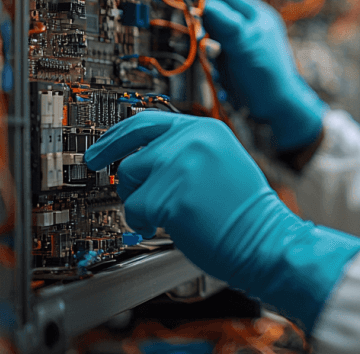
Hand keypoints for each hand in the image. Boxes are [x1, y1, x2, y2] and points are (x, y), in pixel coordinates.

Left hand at [84, 111, 359, 329]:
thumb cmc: (244, 211)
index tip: (104, 143)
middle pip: (132, 149)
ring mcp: (180, 165)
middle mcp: (192, 140)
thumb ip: (186, 151)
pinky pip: (135, 208)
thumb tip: (145, 155)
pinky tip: (166, 225)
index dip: (119, 133)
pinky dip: (143, 222)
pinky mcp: (170, 195)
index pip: (149, 121)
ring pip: (129, 180)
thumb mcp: (220, 161)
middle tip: (94, 163)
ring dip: (137, 200)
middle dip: (114, 163)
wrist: (265, 239)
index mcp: (206, 129)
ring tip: (161, 213)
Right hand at [186, 0, 323, 151]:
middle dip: (198, 17)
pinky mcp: (228, 57)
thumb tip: (205, 3)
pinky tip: (212, 64)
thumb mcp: (246, 43)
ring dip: (201, 38)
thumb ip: (226, 22)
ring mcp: (236, 41)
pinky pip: (209, 49)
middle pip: (213, 9)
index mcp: (254, 13)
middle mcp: (245, 24)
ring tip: (206, 50)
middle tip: (186, 25)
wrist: (274, 106)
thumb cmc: (269, 74)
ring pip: (208, 29)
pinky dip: (205, 54)